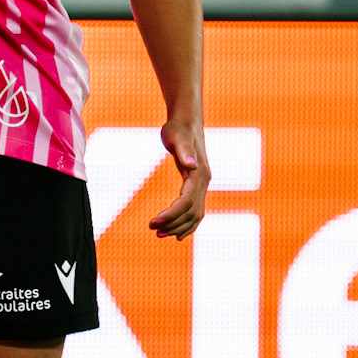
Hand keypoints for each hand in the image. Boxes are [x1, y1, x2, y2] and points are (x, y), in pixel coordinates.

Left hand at [150, 118, 209, 239]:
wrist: (187, 123)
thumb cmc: (178, 128)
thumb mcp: (177, 137)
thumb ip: (184, 150)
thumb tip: (192, 165)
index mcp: (200, 174)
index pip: (187, 202)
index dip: (172, 214)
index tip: (154, 221)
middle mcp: (204, 182)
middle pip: (191, 213)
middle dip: (173, 224)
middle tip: (152, 229)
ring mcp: (202, 186)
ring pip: (195, 215)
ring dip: (179, 227)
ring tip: (159, 234)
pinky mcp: (197, 186)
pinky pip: (195, 211)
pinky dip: (188, 224)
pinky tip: (176, 233)